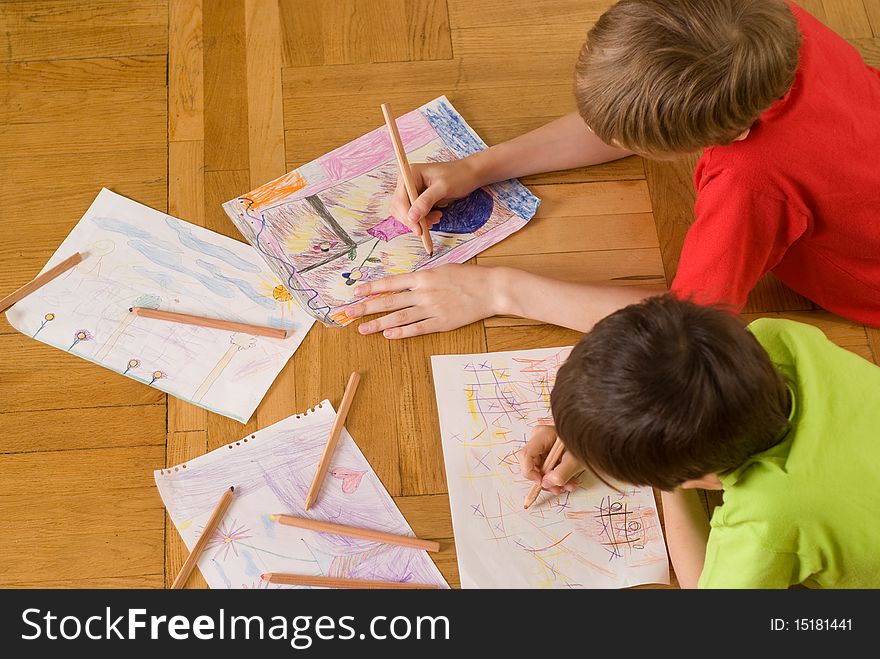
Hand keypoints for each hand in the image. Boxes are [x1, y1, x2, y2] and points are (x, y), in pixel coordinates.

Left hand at [345, 264, 501, 338]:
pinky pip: (417, 329)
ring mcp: (432, 308)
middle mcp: (423, 292)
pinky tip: (388, 335)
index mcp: (423, 277)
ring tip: (363, 329)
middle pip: (389, 301)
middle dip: (366, 307)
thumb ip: (423, 278)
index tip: (356, 292)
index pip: (390, 282)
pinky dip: (401, 332)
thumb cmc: (468, 277)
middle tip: (349, 313)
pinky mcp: (441, 322)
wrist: (490, 288)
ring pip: (398, 317)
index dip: (371, 287)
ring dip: (378, 324)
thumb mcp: (442, 270)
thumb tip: (406, 283)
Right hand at [390, 157, 483, 234]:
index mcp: (410, 174)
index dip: (406, 215)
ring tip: (437, 218)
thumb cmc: (458, 176)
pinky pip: (414, 214)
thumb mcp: (443, 188)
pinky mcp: (418, 199)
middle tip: (430, 224)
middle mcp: (407, 182)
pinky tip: (436, 216)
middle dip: (413, 219)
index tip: (418, 229)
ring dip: (419, 220)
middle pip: (399, 208)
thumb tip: (412, 217)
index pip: (400, 199)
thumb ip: (426, 201)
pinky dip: (423, 219)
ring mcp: (412, 191)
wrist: (470, 174)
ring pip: (406, 213)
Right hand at [517, 425, 583, 494]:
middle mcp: (539, 439)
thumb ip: (561, 474)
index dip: (530, 472)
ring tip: (569, 485)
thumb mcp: (575, 460)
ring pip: (540, 469)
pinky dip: (557, 477)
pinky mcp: (548, 452)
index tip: (541, 482)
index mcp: (542, 435)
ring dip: (553, 481)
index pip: (525, 455)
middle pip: (532, 464)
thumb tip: (547, 484)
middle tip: (558, 489)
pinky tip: (569, 481)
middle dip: (545, 480)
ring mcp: (543, 445)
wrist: (595, 440)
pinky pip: (547, 468)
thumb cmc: (586, 443)